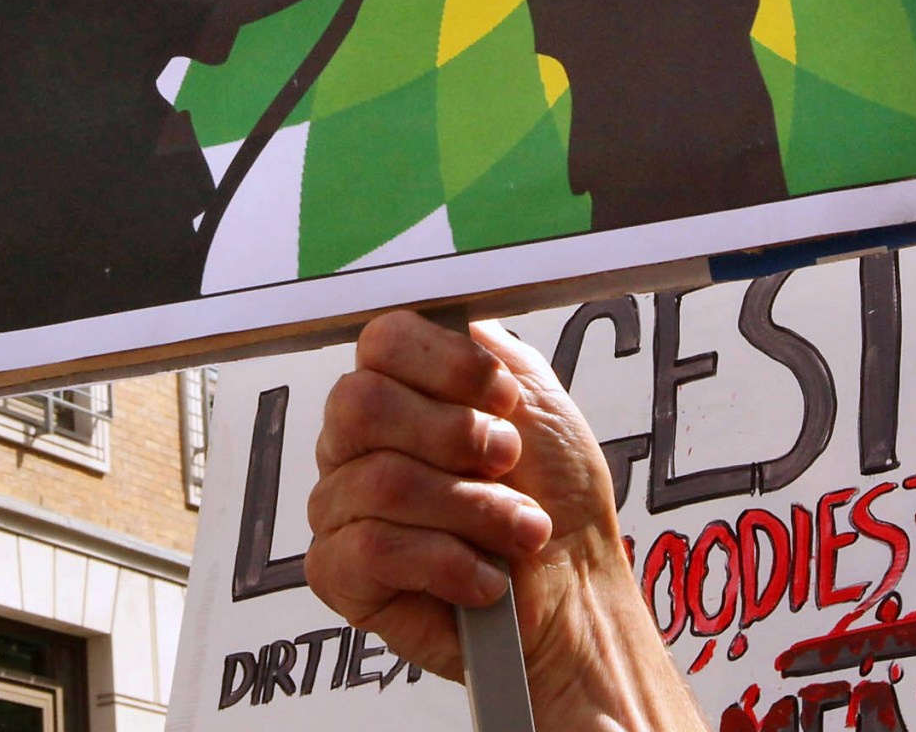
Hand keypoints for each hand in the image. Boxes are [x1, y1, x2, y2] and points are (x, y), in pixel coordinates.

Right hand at [304, 312, 702, 728]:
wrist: (576, 598)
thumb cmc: (557, 503)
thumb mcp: (539, 406)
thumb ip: (490, 351)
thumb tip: (456, 318)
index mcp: (399, 392)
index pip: (381, 341)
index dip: (444, 364)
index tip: (501, 397)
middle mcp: (357, 443)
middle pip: (360, 404)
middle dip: (454, 436)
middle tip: (507, 461)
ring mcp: (341, 507)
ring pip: (381, 482)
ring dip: (475, 511)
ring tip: (519, 532)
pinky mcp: (338, 572)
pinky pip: (372, 549)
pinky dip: (448, 564)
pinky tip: (482, 578)